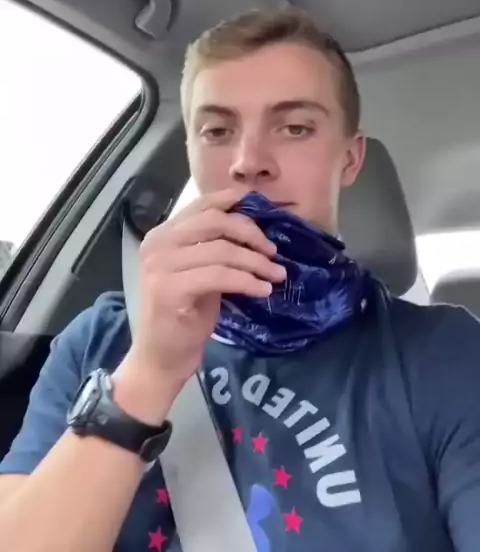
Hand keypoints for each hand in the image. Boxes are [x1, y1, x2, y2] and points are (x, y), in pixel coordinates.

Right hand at [113, 187, 284, 422]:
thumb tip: (254, 227)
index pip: (201, 205)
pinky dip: (247, 281)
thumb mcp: (200, 271)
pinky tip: (263, 289)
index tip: (258, 204)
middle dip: (250, 232)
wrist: (162, 357)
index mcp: (162, 234)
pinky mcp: (170, 289)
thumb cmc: (185, 313)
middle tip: (273, 251)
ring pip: (221, 250)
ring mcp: (160, 266)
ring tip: (276, 274)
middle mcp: (158, 244)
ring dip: (255, 262)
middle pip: (214, 222)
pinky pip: (220, 276)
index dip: (231, 200)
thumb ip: (214, 246)